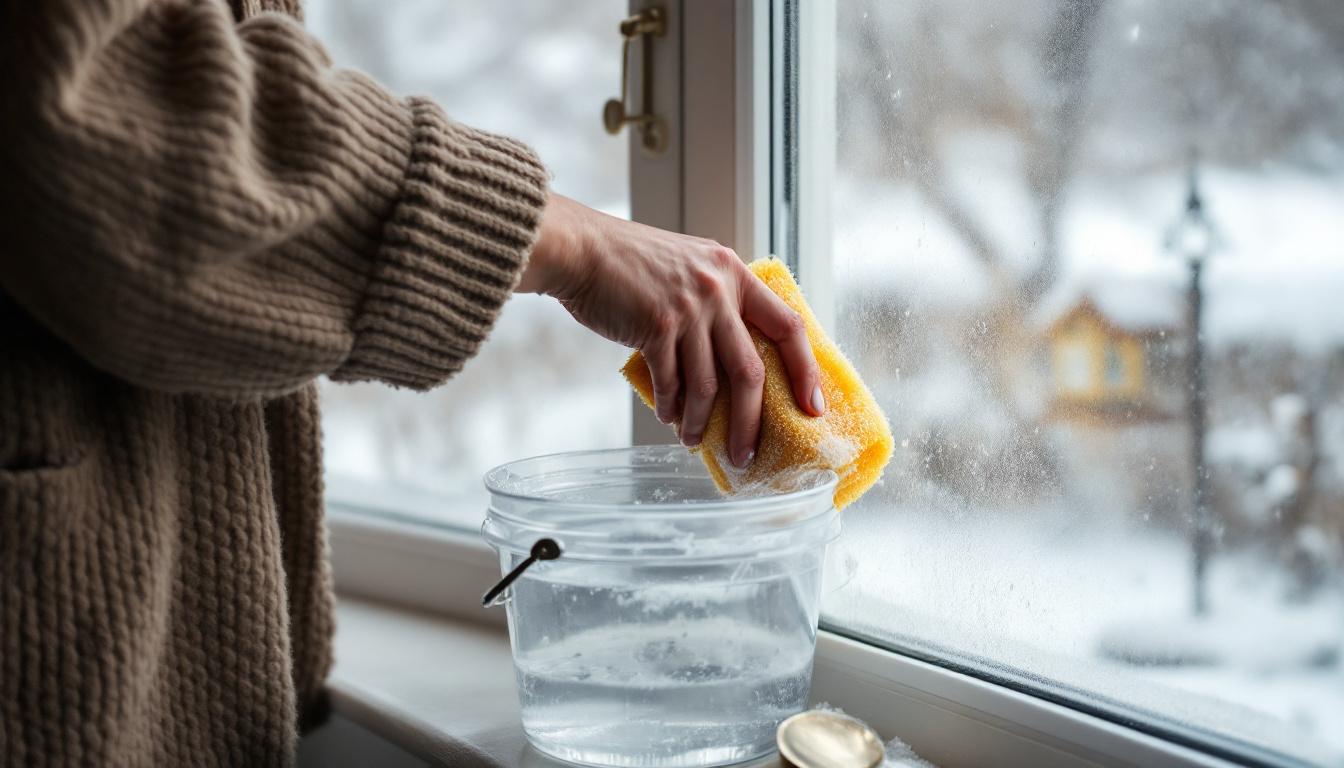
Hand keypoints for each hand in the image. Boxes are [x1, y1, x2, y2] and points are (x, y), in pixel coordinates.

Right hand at [519, 193, 824, 466]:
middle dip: (751, 422)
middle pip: (751, 371)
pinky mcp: (656, 326)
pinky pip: (672, 382)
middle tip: (746, 452)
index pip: (788, 325)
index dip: (805, 370)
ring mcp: (689, 309)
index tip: (812, 407)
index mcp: (735, 273)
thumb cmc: (632, 263)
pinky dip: (671, 407)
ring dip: (701, 422)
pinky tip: (669, 418)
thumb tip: (733, 358)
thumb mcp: (691, 264)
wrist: (582, 249)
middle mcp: (718, 290)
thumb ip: (718, 299)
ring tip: (693, 441)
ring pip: (709, 385)